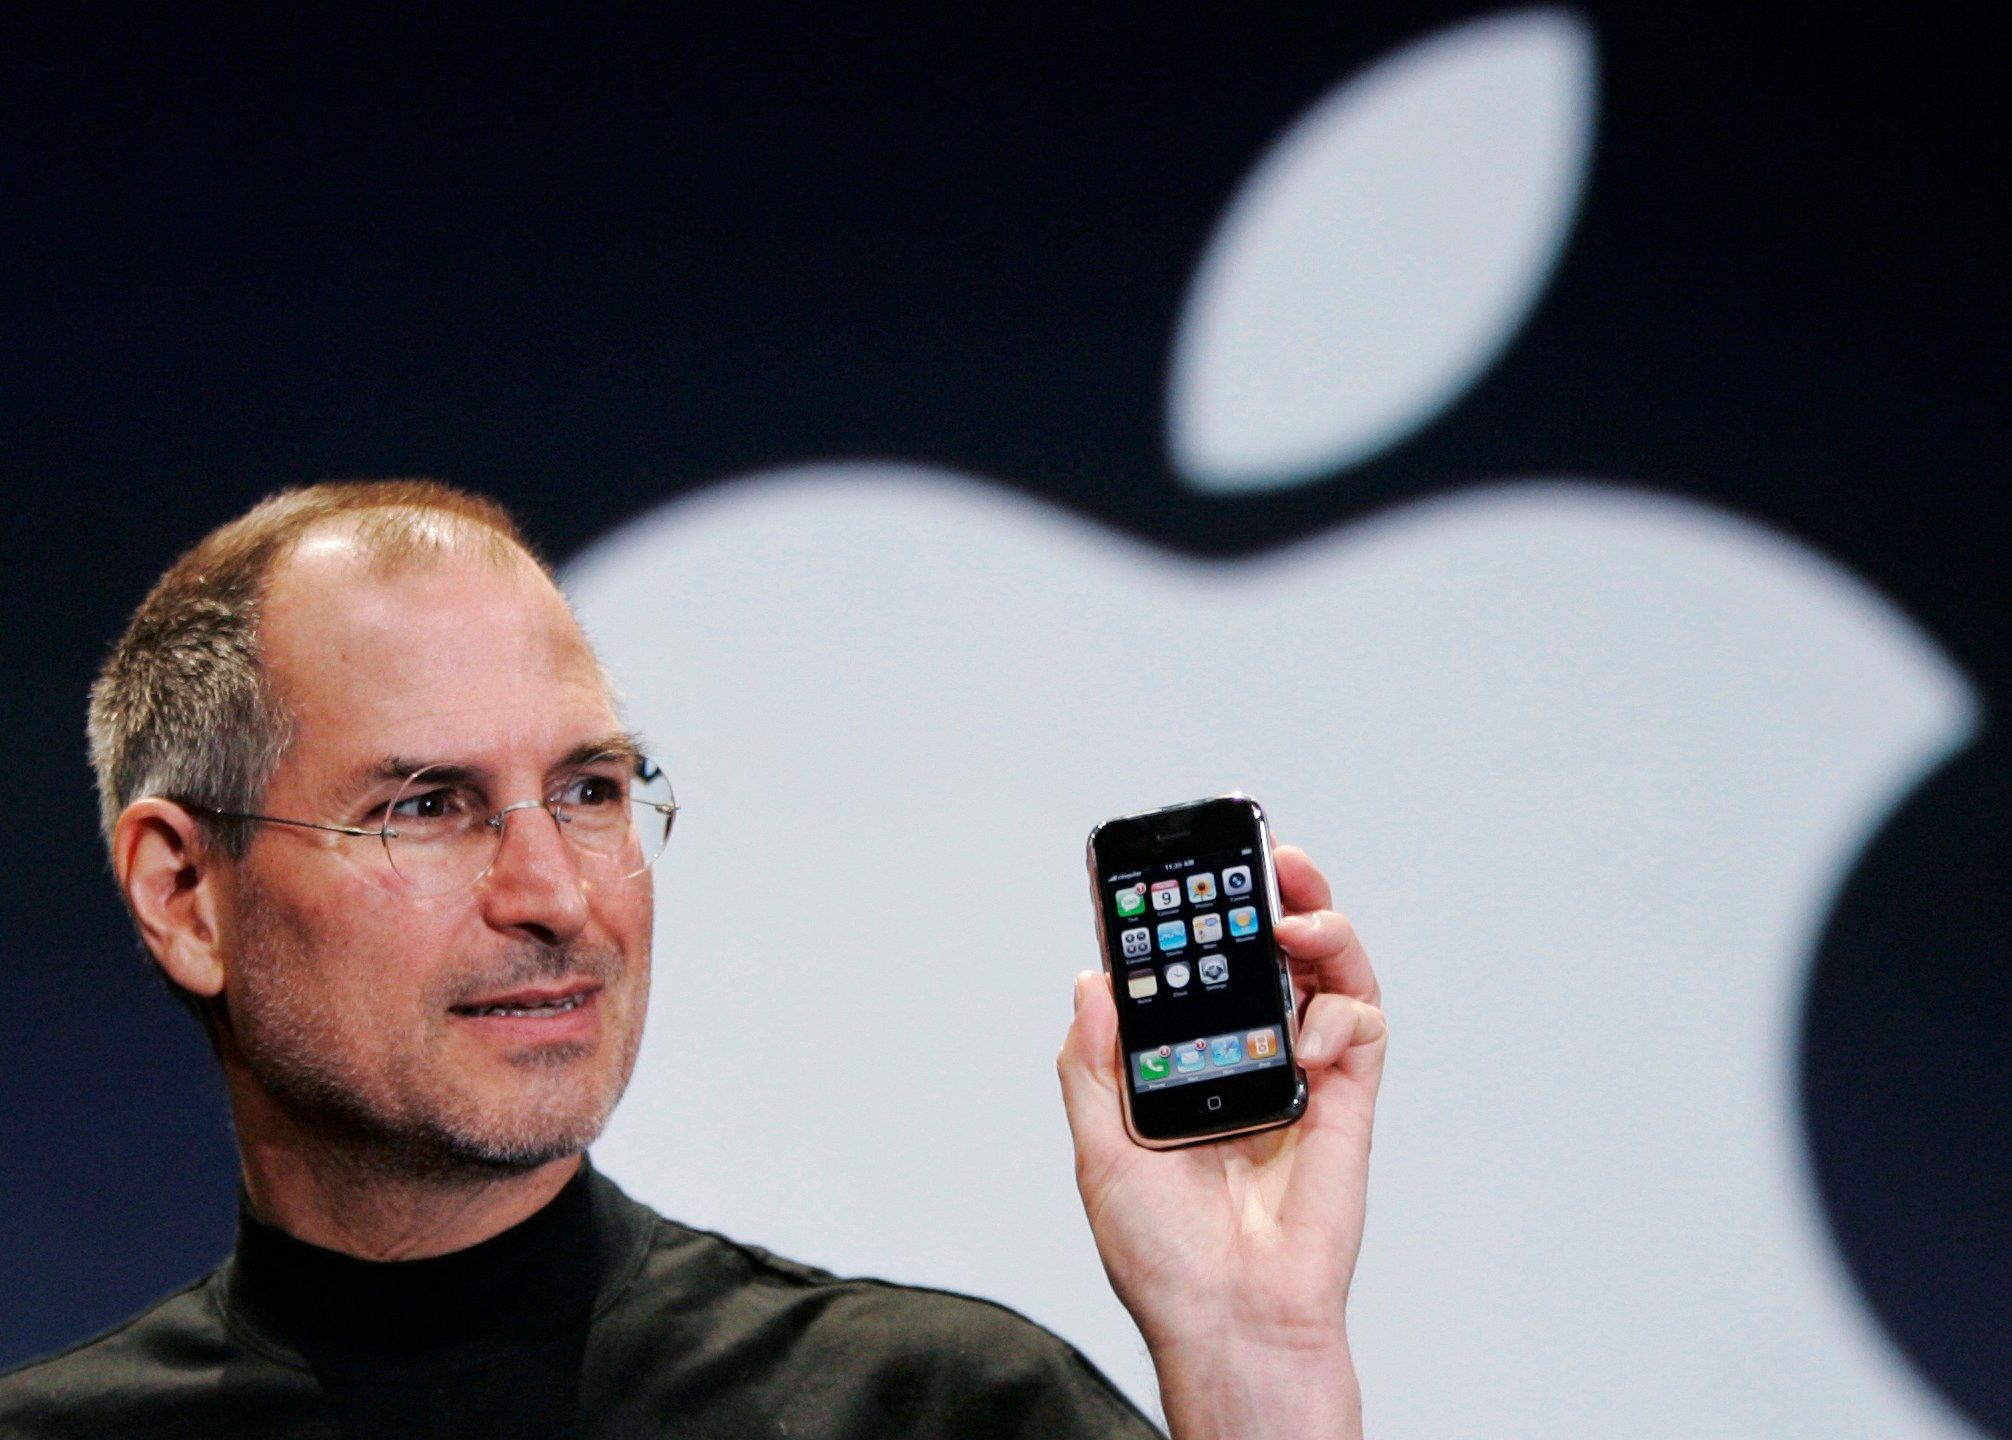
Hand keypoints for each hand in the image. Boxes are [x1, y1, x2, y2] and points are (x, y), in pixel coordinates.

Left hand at [1058, 846, 1385, 1439]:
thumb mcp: (1099, 1151)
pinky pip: (1362, 1029)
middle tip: (1266, 860)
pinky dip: (1344, 1011)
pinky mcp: (1348, 1102)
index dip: (1196, 920)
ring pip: (1327, 974)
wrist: (1231, 1322)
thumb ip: (1095, 1064)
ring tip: (1297, 912)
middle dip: (1273, 897)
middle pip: (1270, 955)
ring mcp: (1301, 1077)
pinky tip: (1314, 1032)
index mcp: (1186, 1066)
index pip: (1195, 971)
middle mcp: (1246, 1060)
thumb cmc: (1164, 1258)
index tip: (1183, 872)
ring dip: (1322, 926)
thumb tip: (1094, 980)